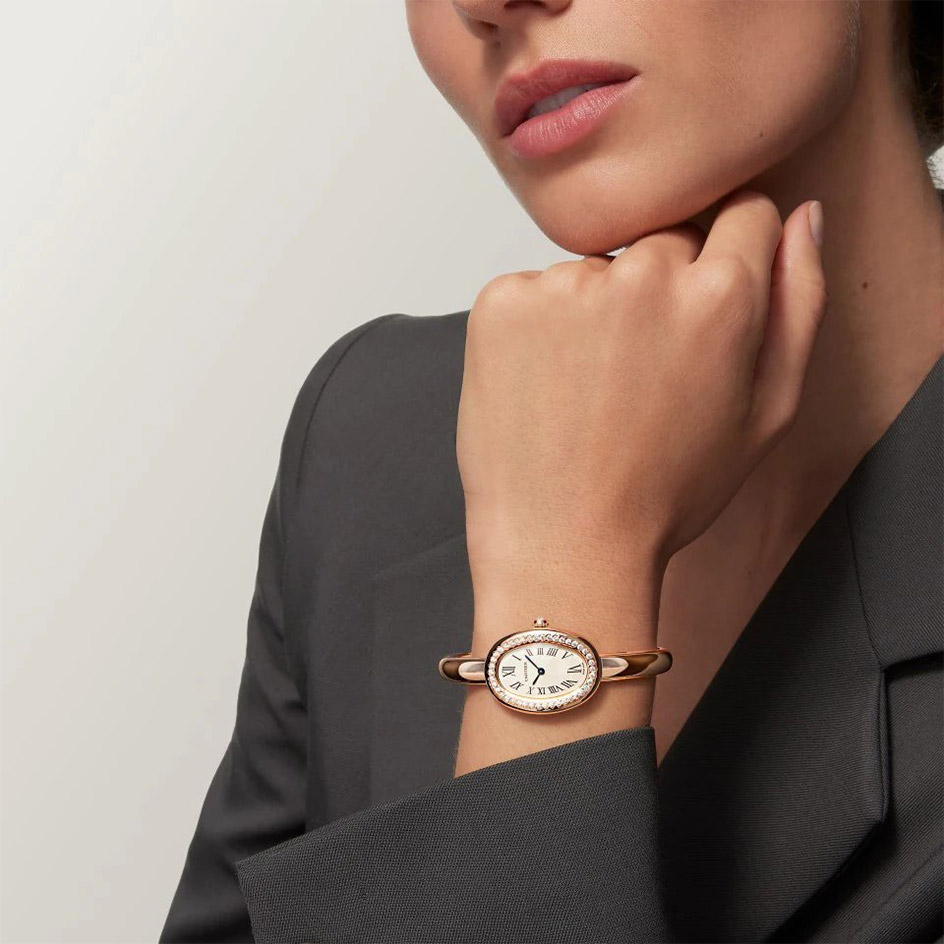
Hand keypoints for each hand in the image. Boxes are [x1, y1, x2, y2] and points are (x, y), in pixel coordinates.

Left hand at [457, 190, 826, 591]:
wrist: (564, 544)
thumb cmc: (666, 491)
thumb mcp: (768, 411)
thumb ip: (799, 301)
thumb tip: (803, 215)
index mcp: (721, 294)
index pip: (742, 213)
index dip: (729, 258)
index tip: (702, 308)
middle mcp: (642, 272)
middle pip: (664, 240)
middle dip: (661, 290)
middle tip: (640, 374)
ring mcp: (564, 284)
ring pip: (595, 269)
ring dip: (595, 311)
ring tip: (588, 392)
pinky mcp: (501, 302)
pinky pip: (534, 291)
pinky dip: (539, 328)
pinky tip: (546, 388)